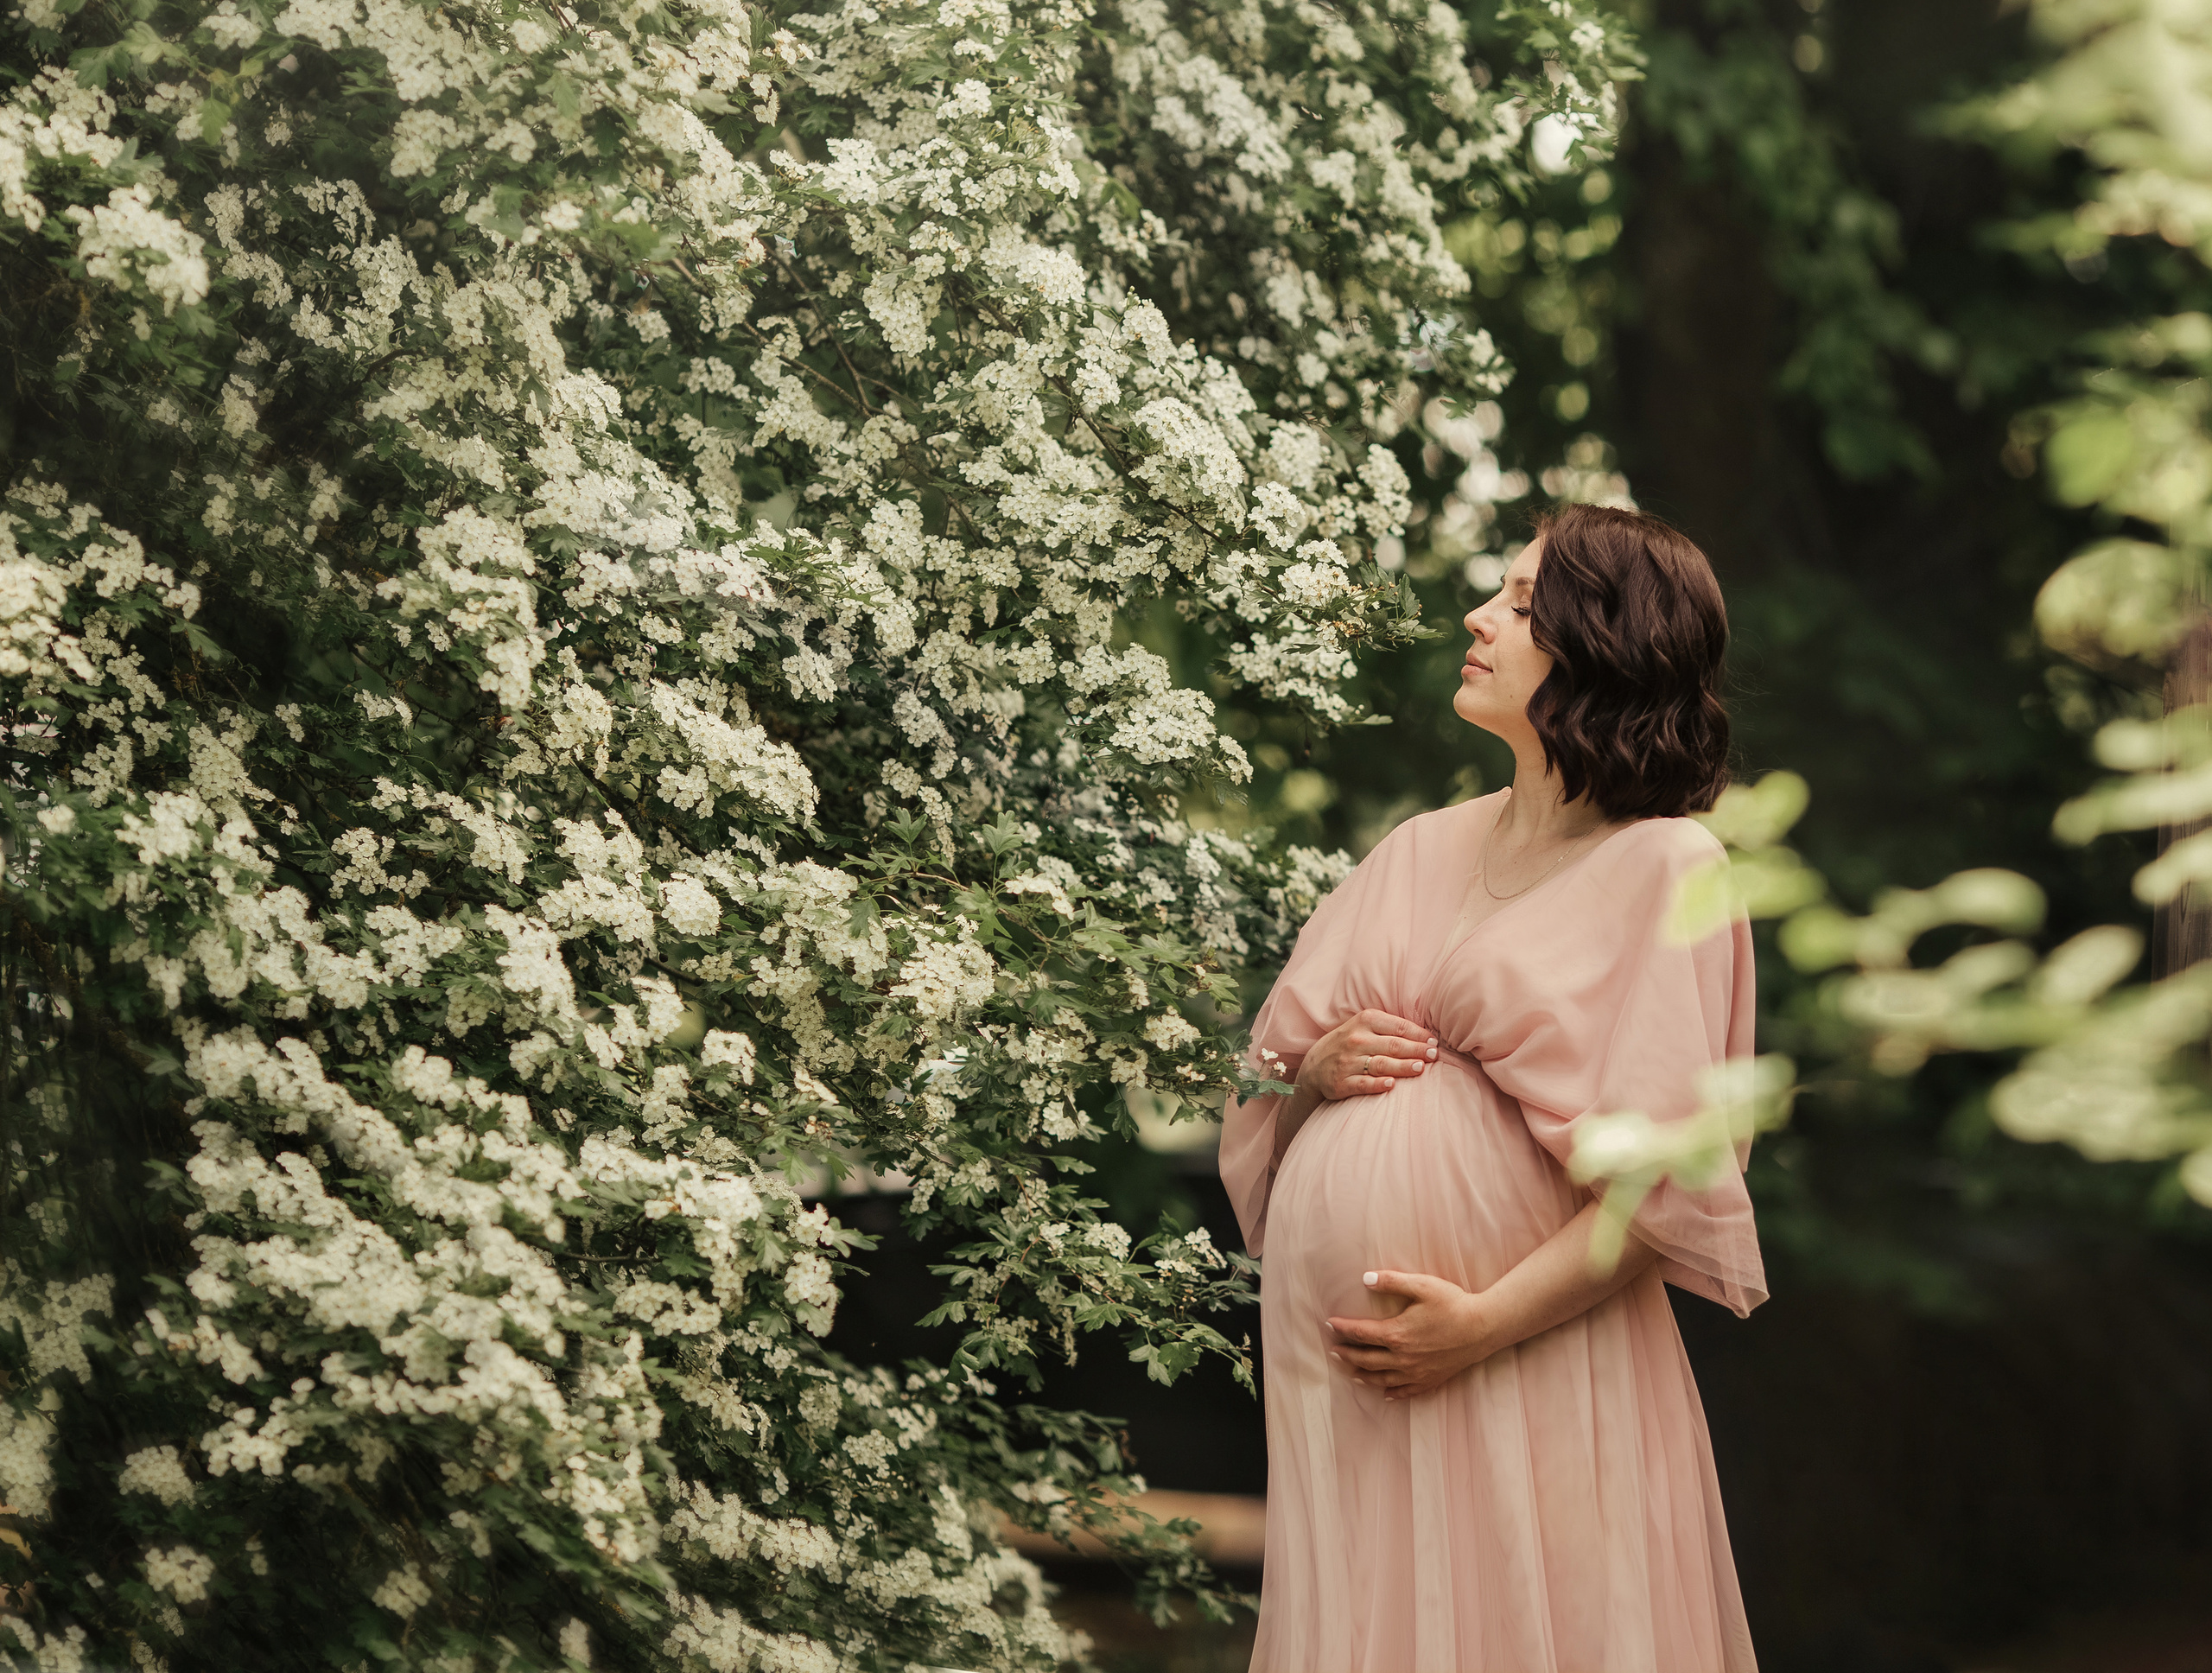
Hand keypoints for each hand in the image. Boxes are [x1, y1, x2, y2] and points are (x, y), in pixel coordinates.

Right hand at [1298, 1009, 1437, 1101]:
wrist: (1315, 1065)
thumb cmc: (1349, 1043)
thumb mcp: (1364, 1026)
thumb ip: (1390, 1028)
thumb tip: (1426, 1036)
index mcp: (1364, 1021)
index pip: (1398, 1027)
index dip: (1418, 1035)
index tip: (1434, 1042)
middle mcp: (1356, 1040)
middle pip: (1393, 1045)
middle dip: (1416, 1050)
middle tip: (1434, 1056)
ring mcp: (1347, 1062)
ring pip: (1381, 1064)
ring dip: (1402, 1066)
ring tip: (1420, 1068)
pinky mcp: (1341, 1083)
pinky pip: (1362, 1084)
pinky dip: (1377, 1084)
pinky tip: (1391, 1084)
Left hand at [1326, 1270, 1493, 1400]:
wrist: (1483, 1328)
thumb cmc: (1453, 1304)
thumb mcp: (1422, 1285)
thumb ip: (1391, 1281)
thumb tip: (1364, 1278)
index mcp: (1396, 1334)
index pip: (1360, 1333)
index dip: (1342, 1329)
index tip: (1329, 1324)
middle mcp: (1402, 1357)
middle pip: (1366, 1360)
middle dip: (1346, 1355)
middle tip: (1333, 1351)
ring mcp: (1416, 1372)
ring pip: (1382, 1379)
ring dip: (1363, 1376)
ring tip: (1350, 1373)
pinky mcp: (1431, 1380)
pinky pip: (1406, 1391)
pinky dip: (1393, 1393)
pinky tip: (1386, 1394)